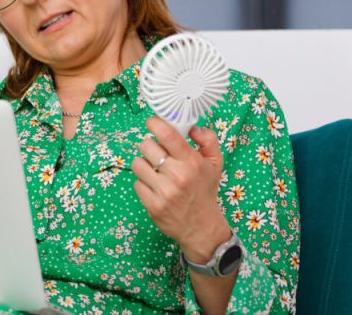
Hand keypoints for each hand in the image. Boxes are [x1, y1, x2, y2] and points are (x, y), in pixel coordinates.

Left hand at [131, 117, 230, 260]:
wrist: (202, 227)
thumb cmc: (204, 190)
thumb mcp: (215, 163)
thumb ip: (207, 140)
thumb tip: (192, 127)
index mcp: (192, 162)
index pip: (166, 134)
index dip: (154, 123)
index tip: (152, 123)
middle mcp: (177, 175)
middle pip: (146, 145)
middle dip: (150, 146)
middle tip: (158, 154)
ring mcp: (163, 191)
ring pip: (137, 163)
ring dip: (144, 165)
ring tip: (156, 172)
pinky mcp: (152, 205)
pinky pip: (136, 183)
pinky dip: (143, 183)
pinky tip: (154, 187)